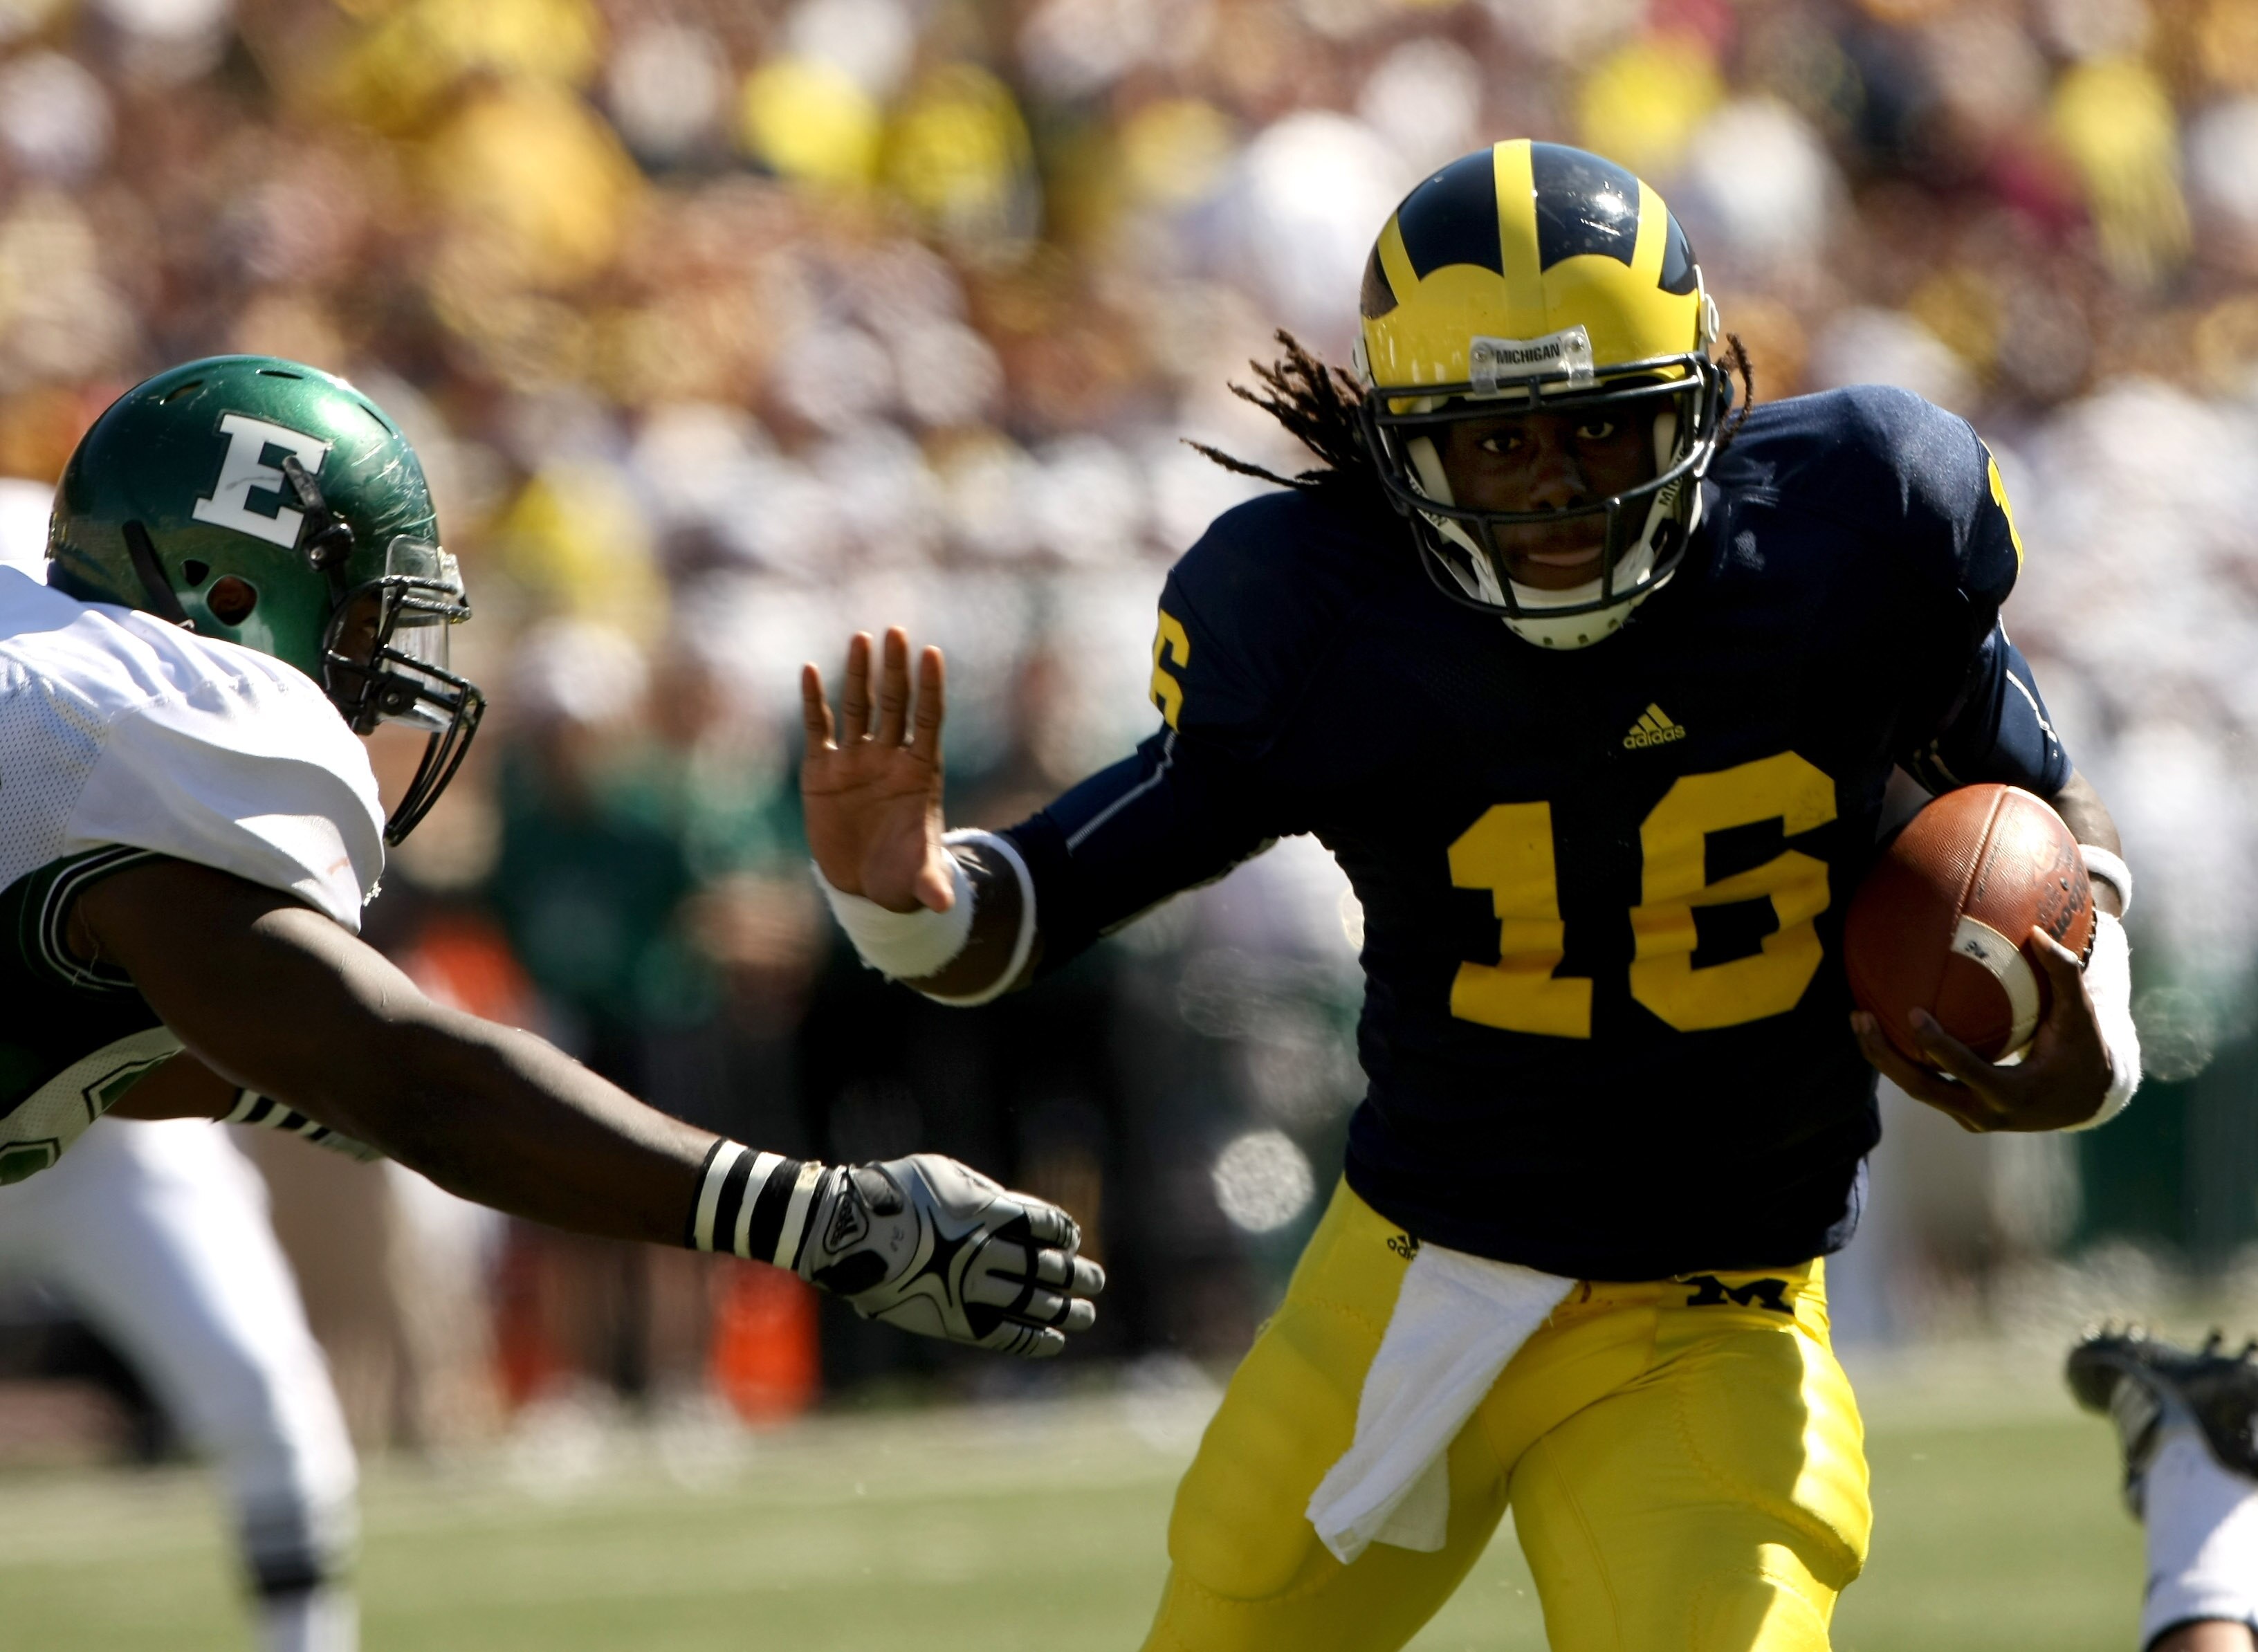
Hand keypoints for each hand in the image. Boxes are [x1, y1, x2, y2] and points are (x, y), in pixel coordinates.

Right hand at [795, 1154, 1104, 1357]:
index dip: (1061, 1233)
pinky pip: (1002, 1334)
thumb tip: (1011, 1209)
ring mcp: (969, 1288)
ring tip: (1086, 1314)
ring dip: (1063, 1309)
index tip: (1072, 1240)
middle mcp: (985, 1252)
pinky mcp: (951, 1320)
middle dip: (1073, 1274)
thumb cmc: (892, 1193)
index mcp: (986, 1212)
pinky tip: (1053, 1341)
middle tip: (1095, 1280)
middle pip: (1043, 1266)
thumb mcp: (943, 1174)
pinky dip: (1031, 1338)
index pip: (1040, 1225)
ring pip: (1030, 1302)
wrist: (845, 1231)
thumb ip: (982, 1192)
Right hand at [801, 629, 954, 913]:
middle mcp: (889, 758)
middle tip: (896, 632)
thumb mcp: (914, 879)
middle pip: (895, 704)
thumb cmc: (899, 876)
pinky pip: (819, 729)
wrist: (864, 886)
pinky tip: (811, 671)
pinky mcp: (823, 771)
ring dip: (859, 674)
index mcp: (919, 773)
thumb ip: (928, 883)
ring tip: (861, 638)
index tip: (932, 654)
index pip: (928, 720)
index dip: (930, 689)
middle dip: (895, 670)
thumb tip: (943, 904)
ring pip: (858, 707)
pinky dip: (814, 701)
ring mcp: (856, 761)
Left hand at [1851, 930, 2113, 1131]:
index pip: (1966, 1072)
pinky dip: (1900, 1060)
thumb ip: (2064, 974)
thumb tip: (2038, 932)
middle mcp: (1986, 1113)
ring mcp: (1970, 1118)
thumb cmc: (2082, 1050)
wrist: (2086, 1100)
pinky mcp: (1961, 1113)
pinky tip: (1881, 1026)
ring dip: (1884, 1058)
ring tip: (1859, 1018)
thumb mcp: (2079, 1015)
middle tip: (1861, 1017)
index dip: (1937, 1046)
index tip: (1912, 1013)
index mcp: (2014, 1094)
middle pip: (1922, 1089)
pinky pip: (1925, 1087)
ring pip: (1916, 1090)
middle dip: (1886, 1057)